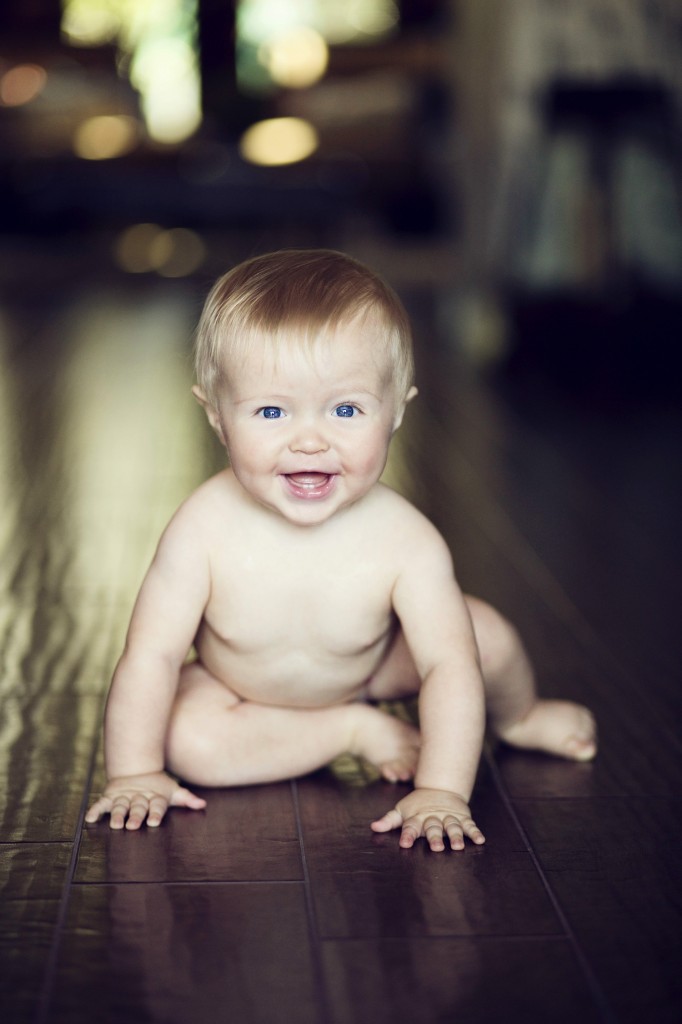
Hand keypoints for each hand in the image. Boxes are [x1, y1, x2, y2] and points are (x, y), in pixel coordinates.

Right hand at [84, 771, 206, 830]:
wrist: (136, 770)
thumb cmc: (158, 787)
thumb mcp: (172, 791)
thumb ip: (186, 799)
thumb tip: (202, 804)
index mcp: (155, 797)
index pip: (156, 805)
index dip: (155, 813)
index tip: (153, 822)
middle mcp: (139, 797)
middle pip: (138, 807)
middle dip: (135, 816)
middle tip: (132, 826)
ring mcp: (124, 797)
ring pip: (121, 806)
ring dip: (118, 815)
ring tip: (116, 825)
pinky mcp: (110, 797)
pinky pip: (101, 804)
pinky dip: (96, 810)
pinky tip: (90, 819)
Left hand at [370, 787, 484, 851]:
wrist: (440, 789)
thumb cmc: (417, 805)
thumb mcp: (402, 811)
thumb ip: (389, 820)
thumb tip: (373, 827)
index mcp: (418, 817)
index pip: (411, 826)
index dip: (407, 834)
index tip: (404, 843)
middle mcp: (434, 818)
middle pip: (434, 828)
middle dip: (434, 837)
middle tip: (436, 848)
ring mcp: (449, 818)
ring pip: (452, 827)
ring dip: (456, 836)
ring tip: (458, 846)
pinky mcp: (462, 818)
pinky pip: (470, 825)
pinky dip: (475, 832)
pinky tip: (480, 840)